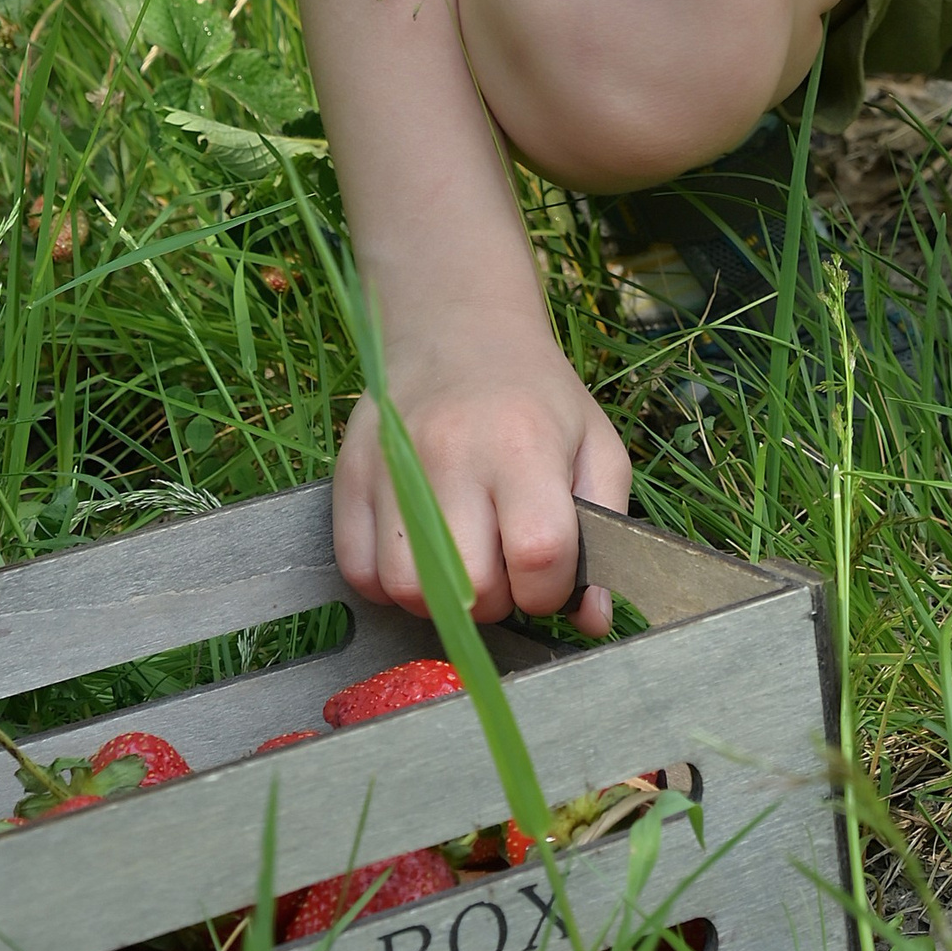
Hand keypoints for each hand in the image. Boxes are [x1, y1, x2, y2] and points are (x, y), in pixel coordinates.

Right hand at [333, 319, 631, 633]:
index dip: (549, 589)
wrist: (458, 331)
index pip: (538, 555)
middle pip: (470, 588)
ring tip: (462, 557)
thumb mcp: (595, 446)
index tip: (548, 575)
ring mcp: (391, 465)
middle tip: (503, 564)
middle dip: (497, 598)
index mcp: (523, 445)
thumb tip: (593, 619)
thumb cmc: (536, 397)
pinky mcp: (348, 475)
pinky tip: (420, 549)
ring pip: (409, 590)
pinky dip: (390, 581)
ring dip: (441, 598)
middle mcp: (451, 454)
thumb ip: (604, 530)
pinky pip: (359, 572)